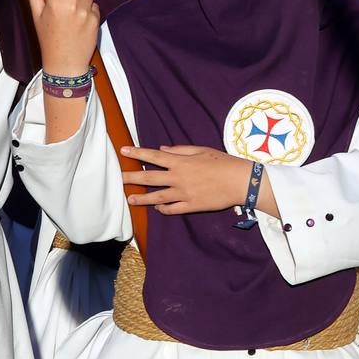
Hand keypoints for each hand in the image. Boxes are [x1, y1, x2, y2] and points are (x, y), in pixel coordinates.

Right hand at [27, 0, 98, 76]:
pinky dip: (89, 8)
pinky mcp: (96, 18)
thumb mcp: (36, 17)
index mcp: (53, 2)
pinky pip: (94, 4)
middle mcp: (70, 3)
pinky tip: (82, 21)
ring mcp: (85, 11)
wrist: (65, 63)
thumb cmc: (48, 38)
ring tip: (75, 10)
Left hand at [121, 145, 275, 216]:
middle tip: (118, 178)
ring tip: (130, 198)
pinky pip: (173, 209)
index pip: (152, 156)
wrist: (240, 181)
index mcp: (180, 162)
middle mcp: (178, 177)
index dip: (136, 153)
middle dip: (132, 177)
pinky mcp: (192, 205)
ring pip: (157, 197)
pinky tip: (157, 208)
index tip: (123, 151)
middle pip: (149, 177)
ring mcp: (184, 193)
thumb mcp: (200, 150)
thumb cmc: (222, 162)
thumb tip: (161, 150)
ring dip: (142, 198)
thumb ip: (179, 150)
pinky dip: (163, 209)